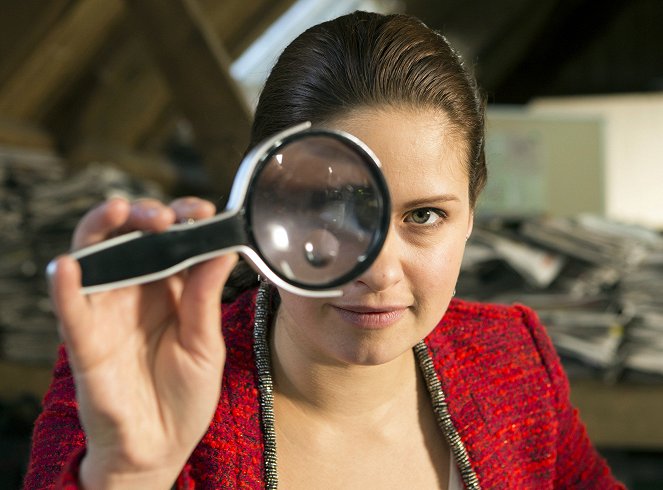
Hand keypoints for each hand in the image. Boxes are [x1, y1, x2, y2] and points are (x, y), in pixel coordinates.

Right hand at [49, 197, 237, 487]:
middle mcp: (137, 293)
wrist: (161, 445)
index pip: (172, 241)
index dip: (183, 220)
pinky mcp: (86, 341)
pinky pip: (71, 310)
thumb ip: (207, 298)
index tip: (201, 211)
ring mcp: (109, 313)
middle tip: (163, 215)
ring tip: (120, 212)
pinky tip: (68, 266)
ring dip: (102, 230)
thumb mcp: (206, 343)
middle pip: (131, 239)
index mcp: (171, 289)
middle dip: (144, 216)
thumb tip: (224, 249)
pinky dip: (66, 287)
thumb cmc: (186, 394)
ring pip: (95, 259)